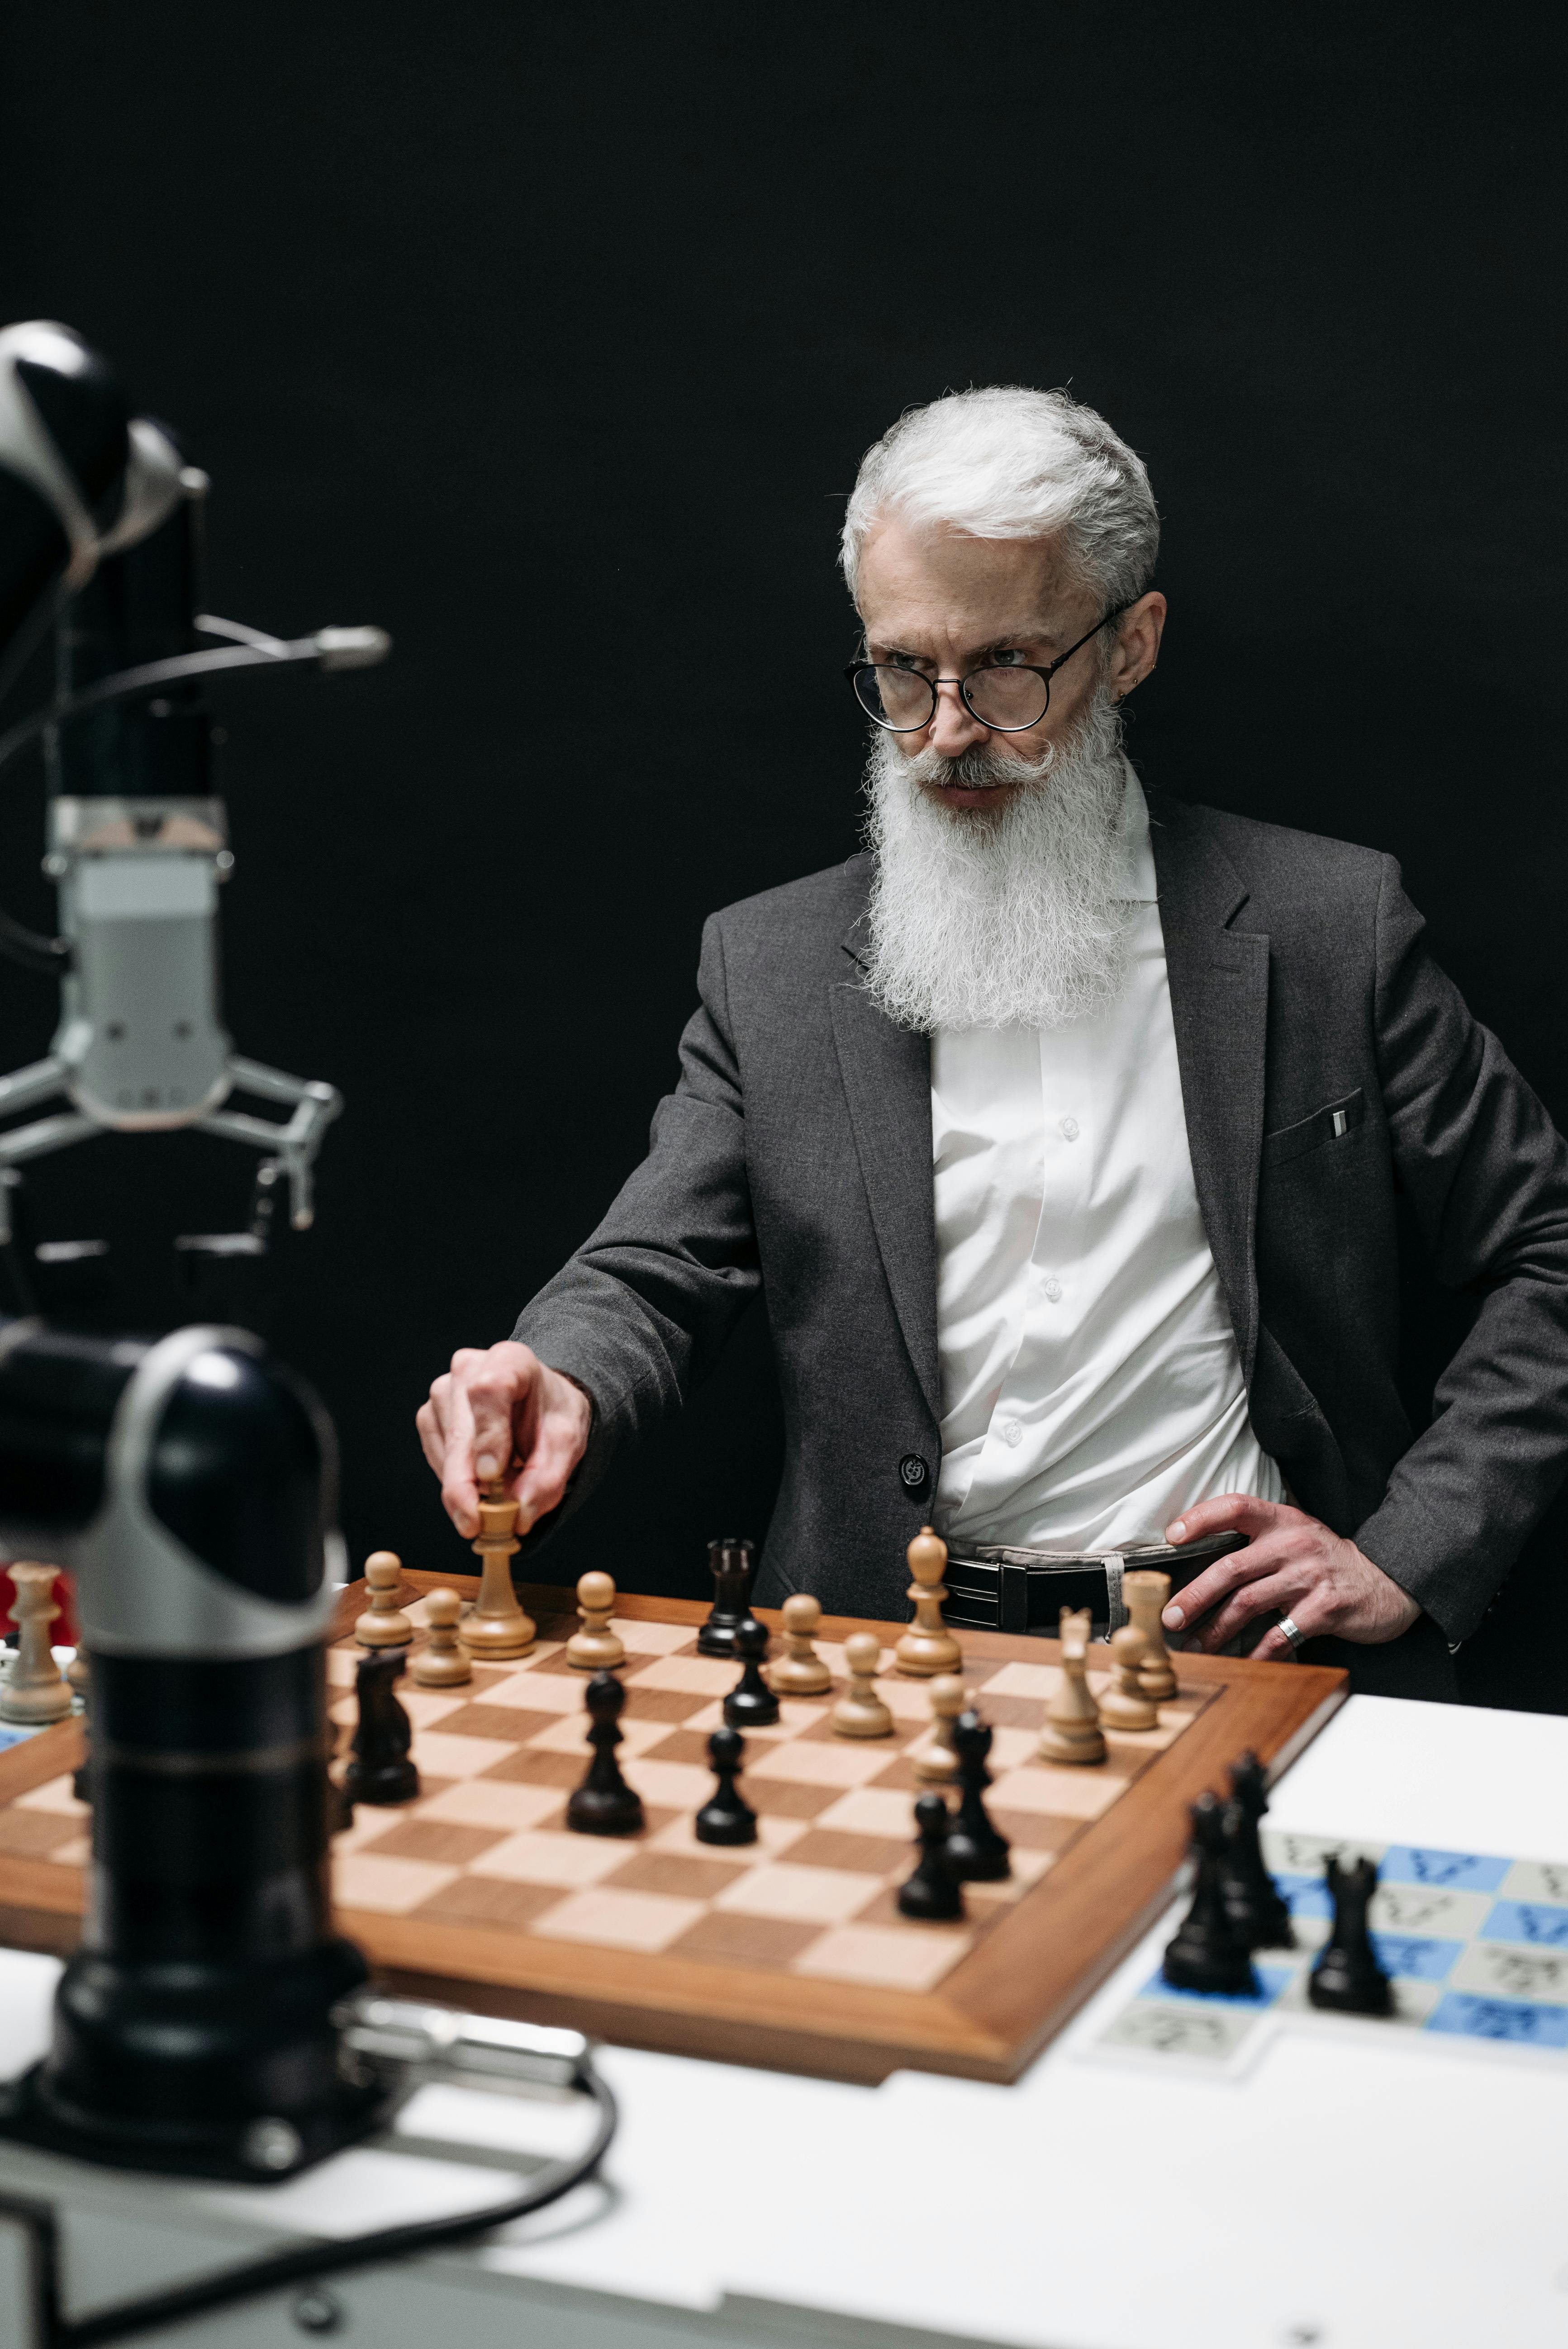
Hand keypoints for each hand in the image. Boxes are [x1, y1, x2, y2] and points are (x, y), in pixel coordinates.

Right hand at [417, 1341, 591, 1539]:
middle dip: (466, 1482)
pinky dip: (456, 1479)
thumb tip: (519, 1514)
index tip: (492, 1476)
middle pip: (459, 1427)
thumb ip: (547, 1478)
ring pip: (445, 1448)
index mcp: (511, 1359)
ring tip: (498, 1494)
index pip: (489, 1390)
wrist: (539, 1404)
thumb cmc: (552, 1416)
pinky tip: (479, 1482)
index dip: (487, 1435)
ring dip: (465, 1484)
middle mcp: (469, 1368)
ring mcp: (443, 1390)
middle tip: (476, 1524)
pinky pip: (436, 1456)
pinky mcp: (430, 1414)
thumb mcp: (567, 1444)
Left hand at [1160, 1494, 1420, 1659]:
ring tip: (1196, 1645)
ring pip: (1247, 1603)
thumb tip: (1199, 1564)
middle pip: (1231, 1567)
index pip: (1234, 1507)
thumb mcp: (1295, 1535)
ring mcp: (1309, 1577)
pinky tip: (1239, 1662)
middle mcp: (1293, 1544)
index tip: (1172, 1536)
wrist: (1385, 1582)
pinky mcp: (1324, 1609)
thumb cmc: (1327, 1561)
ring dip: (1216, 1629)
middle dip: (1195, 1595)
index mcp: (1281, 1521)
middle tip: (1171, 1616)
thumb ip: (1256, 1541)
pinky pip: (1279, 1635)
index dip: (1200, 1518)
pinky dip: (1255, 1653)